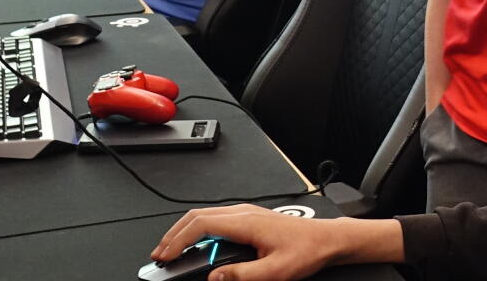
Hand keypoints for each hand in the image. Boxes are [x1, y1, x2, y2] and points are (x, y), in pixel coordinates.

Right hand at [150, 205, 340, 280]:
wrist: (326, 239)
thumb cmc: (306, 250)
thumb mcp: (275, 272)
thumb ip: (241, 275)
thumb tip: (214, 277)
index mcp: (246, 222)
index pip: (200, 225)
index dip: (177, 241)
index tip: (165, 257)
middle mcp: (243, 213)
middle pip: (196, 217)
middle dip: (173, 236)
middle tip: (159, 256)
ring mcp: (245, 213)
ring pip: (203, 216)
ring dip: (183, 232)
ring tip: (171, 252)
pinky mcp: (247, 218)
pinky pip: (215, 220)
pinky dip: (197, 231)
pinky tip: (194, 245)